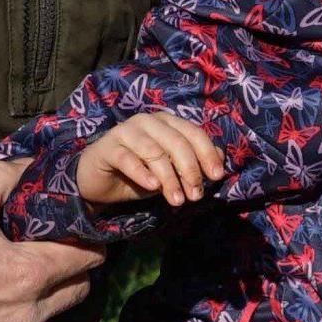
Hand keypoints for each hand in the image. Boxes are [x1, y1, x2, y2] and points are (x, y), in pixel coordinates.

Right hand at [0, 157, 103, 321]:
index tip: (80, 236)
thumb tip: (31, 164)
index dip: (87, 244)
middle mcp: (24, 319)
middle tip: (47, 258)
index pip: (87, 260)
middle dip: (67, 275)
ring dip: (34, 305)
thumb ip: (3, 179)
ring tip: (4, 286)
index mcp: (27, 276)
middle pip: (74, 294)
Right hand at [80, 110, 221, 207]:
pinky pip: (128, 159)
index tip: (216, 177)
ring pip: (154, 152)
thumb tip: (220, 160)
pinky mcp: (107, 146)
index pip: (194, 133)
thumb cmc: (139, 174)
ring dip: (169, 178)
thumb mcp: (171, 172)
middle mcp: (147, 121)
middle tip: (195, 195)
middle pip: (177, 142)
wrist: (100, 184)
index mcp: (166, 122)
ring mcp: (125, 131)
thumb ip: (193, 163)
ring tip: (177, 200)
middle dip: (190, 170)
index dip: (207, 154)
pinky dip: (143, 174)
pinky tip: (153, 187)